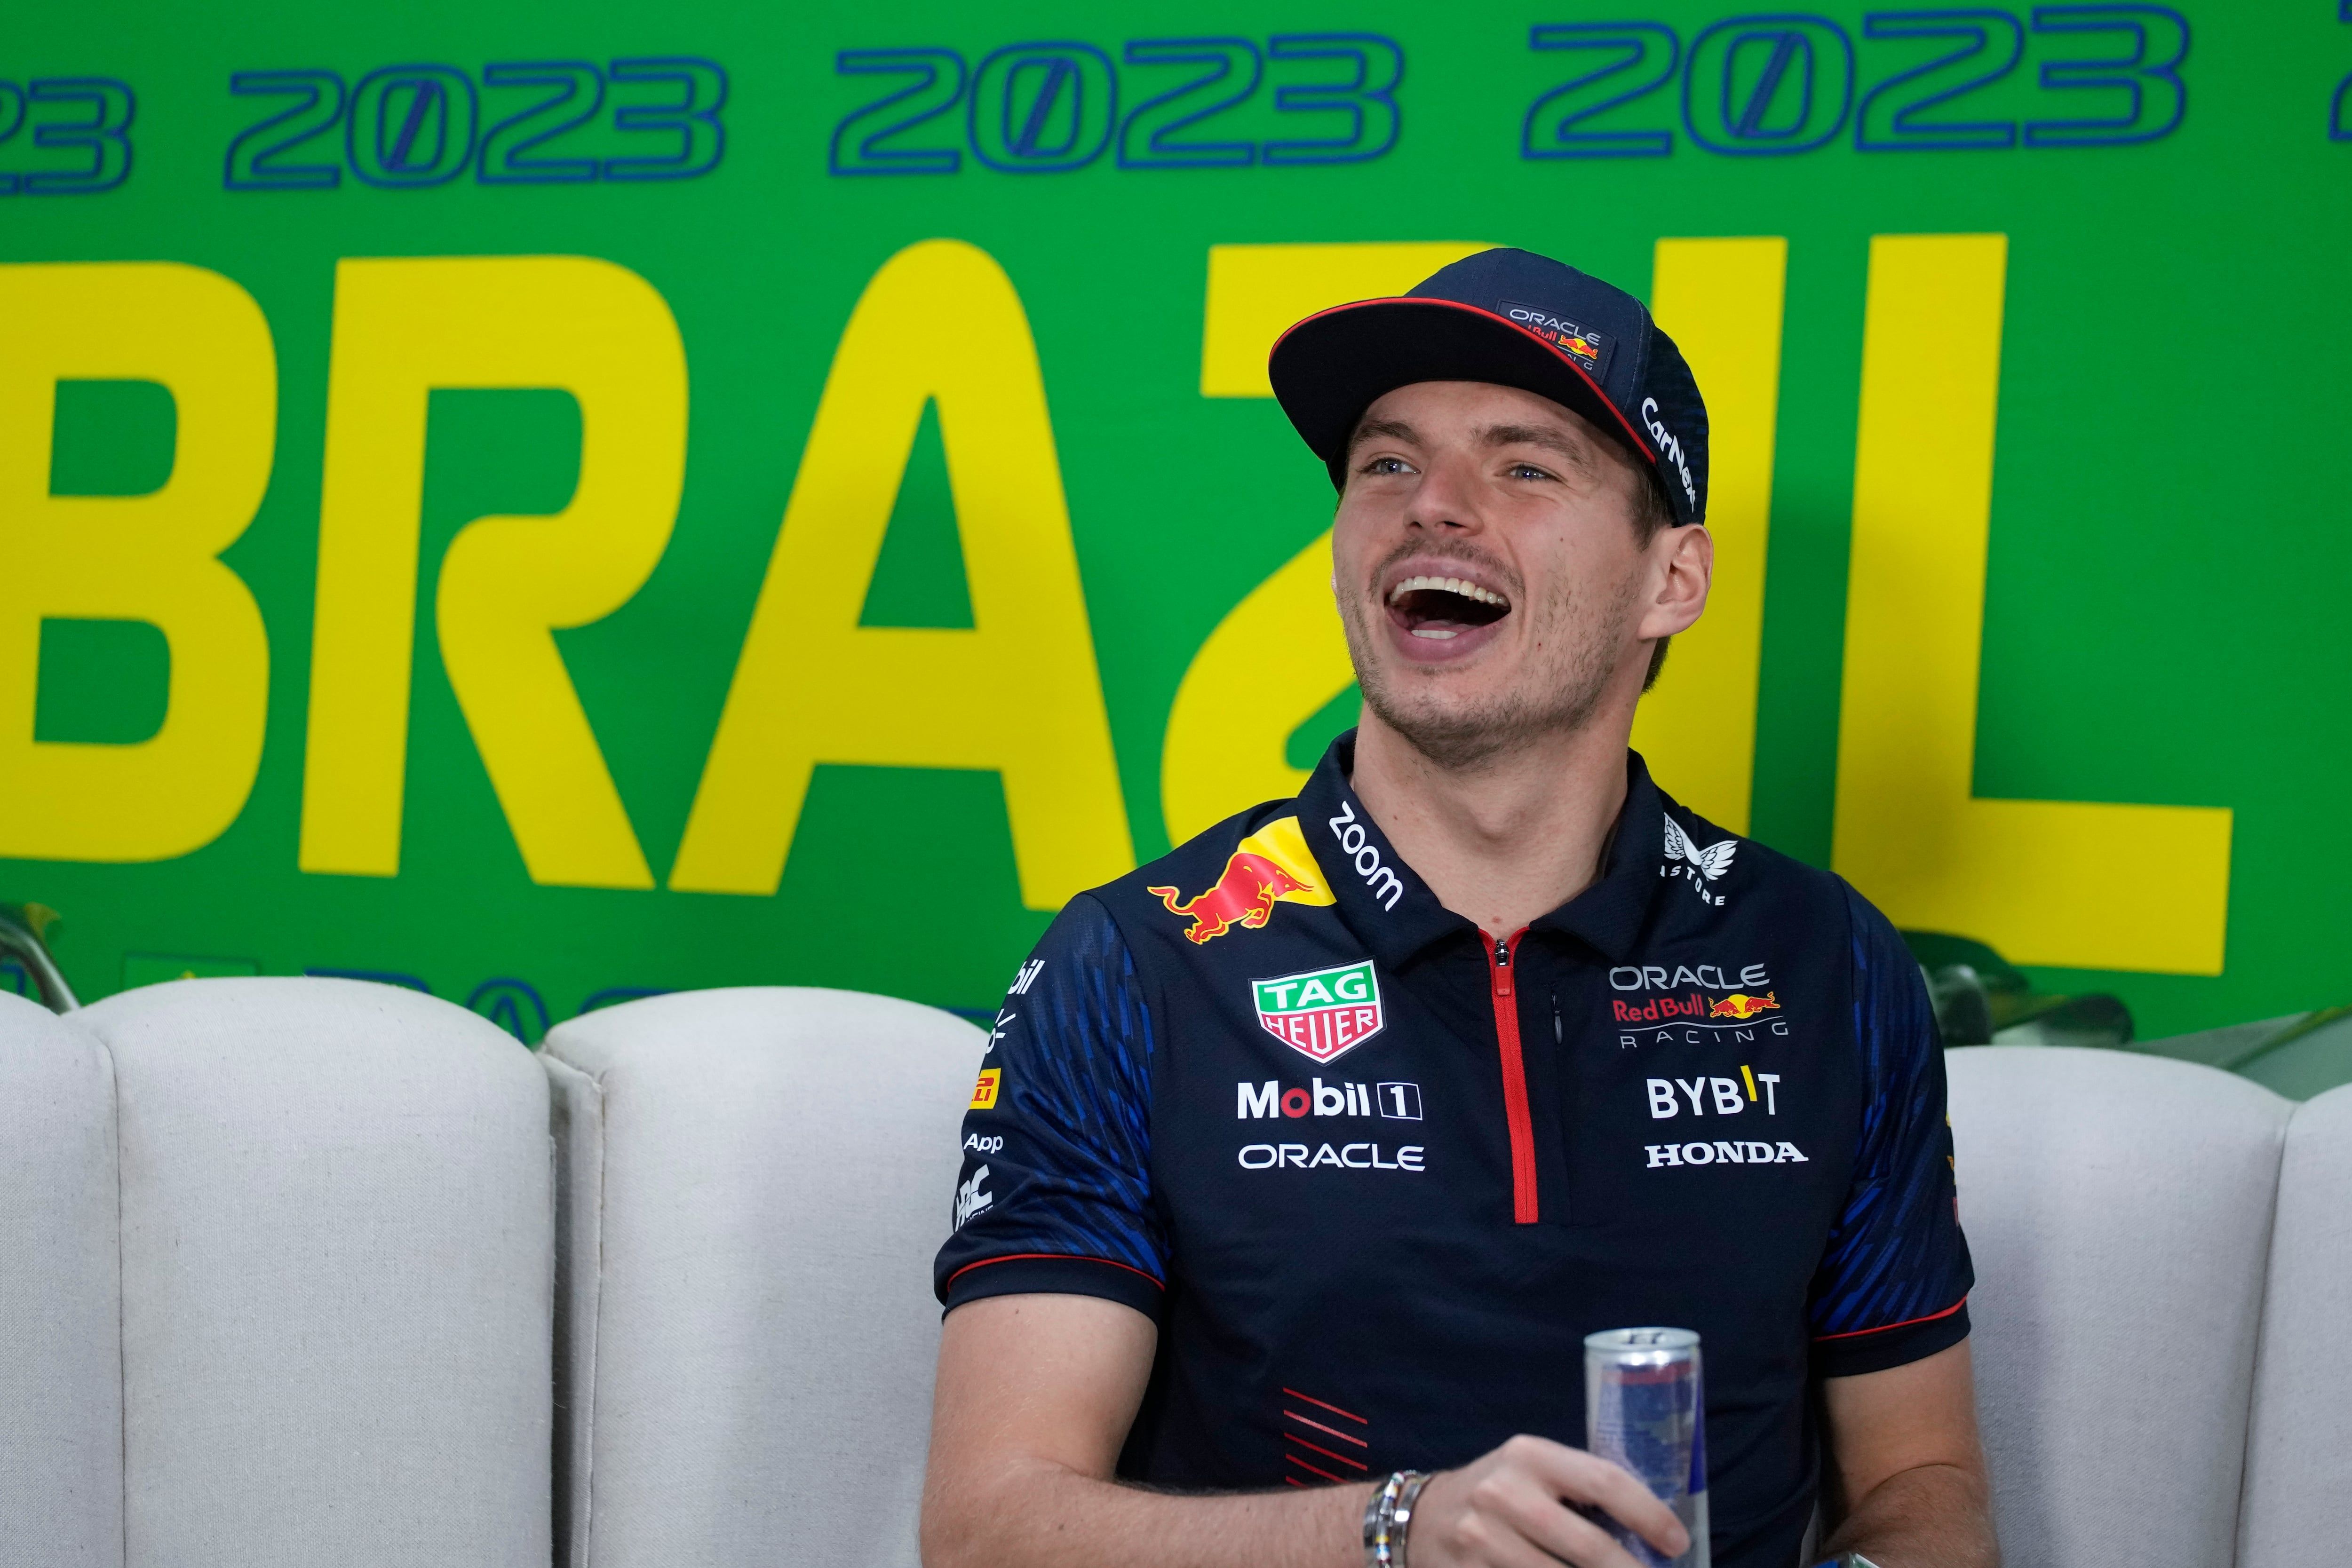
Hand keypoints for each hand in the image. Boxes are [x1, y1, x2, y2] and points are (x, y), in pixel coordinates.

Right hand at [1405, 1434, 1689, 1567]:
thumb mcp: (1530, 1470)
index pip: (1603, 1481)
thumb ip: (1578, 1487)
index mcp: (1529, 1455)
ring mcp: (1483, 1538)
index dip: (1649, 1514)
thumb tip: (1653, 1526)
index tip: (1677, 1541)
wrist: (1422, 1519)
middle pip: (1589, 1546)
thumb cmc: (1496, 1493)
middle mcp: (1505, 1492)